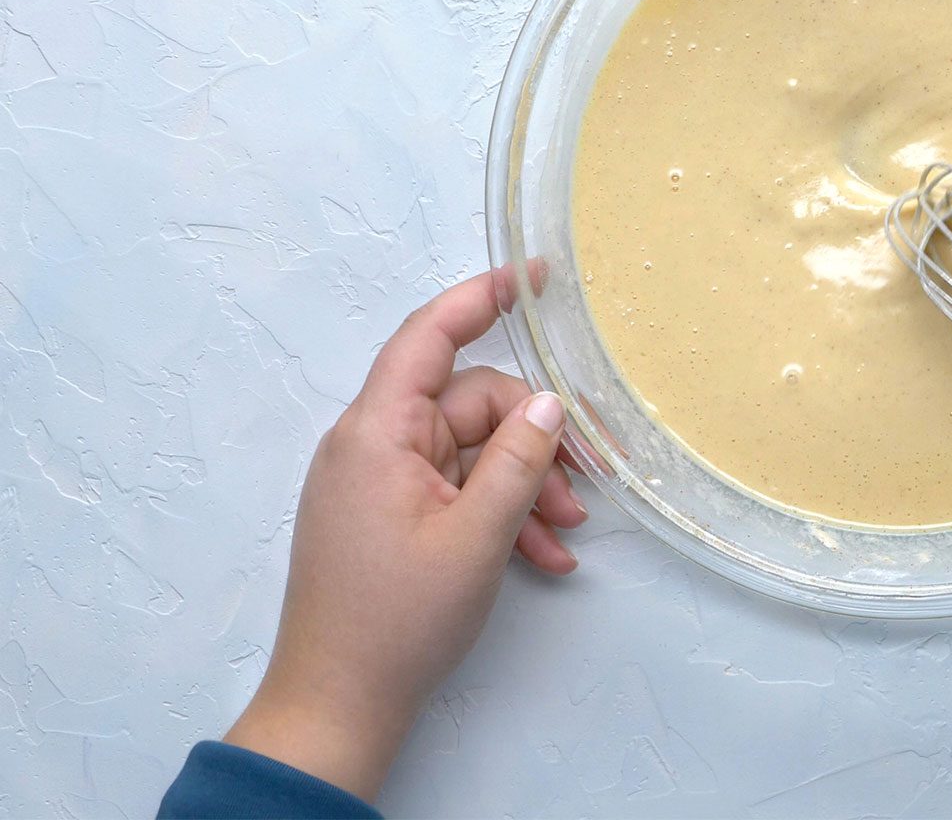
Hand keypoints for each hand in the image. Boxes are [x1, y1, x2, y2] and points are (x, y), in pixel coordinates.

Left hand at [224, 269, 588, 800]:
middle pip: (471, 404)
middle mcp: (373, 445)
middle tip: (586, 483)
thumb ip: (518, 461)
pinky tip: (541, 555)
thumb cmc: (397, 621)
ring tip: (565, 531)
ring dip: (524, 486)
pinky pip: (457, 491)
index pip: (429, 337)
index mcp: (377, 433)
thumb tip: (549, 403)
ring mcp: (380, 482)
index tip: (535, 274)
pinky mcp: (389, 517)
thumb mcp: (477, 537)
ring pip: (473, 452)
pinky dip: (499, 515)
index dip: (480, 296)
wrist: (337, 706)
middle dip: (533, 439)